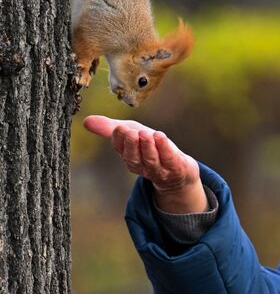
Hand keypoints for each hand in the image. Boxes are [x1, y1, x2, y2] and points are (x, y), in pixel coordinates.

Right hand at [83, 115, 207, 213]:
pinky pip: (169, 159)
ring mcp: (160, 169)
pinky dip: (164, 148)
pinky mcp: (176, 167)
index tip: (118, 128)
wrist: (179, 172)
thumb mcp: (133, 135)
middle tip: (129, 131)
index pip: (121, 149)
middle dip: (131, 145)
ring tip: (145, 133)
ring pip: (151, 160)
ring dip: (147, 147)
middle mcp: (142, 166)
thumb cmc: (152, 149)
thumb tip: (86, 121)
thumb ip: (111, 129)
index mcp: (129, 158)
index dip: (119, 140)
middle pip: (133, 158)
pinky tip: (160, 136)